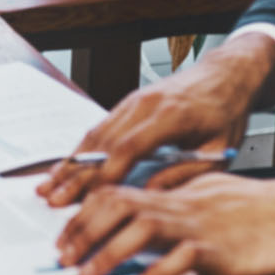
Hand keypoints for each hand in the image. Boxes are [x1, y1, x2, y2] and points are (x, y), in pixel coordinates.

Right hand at [37, 37, 274, 206]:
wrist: (226, 74)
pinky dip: (79, 150)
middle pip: (103, 142)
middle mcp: (145, 104)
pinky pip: (98, 128)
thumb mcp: (221, 150)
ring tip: (48, 189)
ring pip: (94, 135)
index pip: (131, 146)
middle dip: (76, 174)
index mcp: (172, 115)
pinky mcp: (127, 103)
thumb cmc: (227, 115)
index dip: (107, 173)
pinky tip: (64, 168)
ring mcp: (133, 101)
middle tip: (53, 200)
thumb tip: (151, 195)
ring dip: (70, 164)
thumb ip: (188, 173)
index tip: (89, 199)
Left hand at [55, 175, 274, 274]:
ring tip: (86, 274)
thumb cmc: (258, 208)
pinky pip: (182, 259)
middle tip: (62, 258)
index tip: (64, 237)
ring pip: (143, 230)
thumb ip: (177, 195)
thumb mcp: (209, 193)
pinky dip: (158, 273)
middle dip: (84, 232)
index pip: (119, 194)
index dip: (85, 214)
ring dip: (109, 253)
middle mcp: (180, 205)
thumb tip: (146, 203)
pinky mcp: (219, 250)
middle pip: (119, 207)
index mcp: (176, 193)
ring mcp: (199, 226)